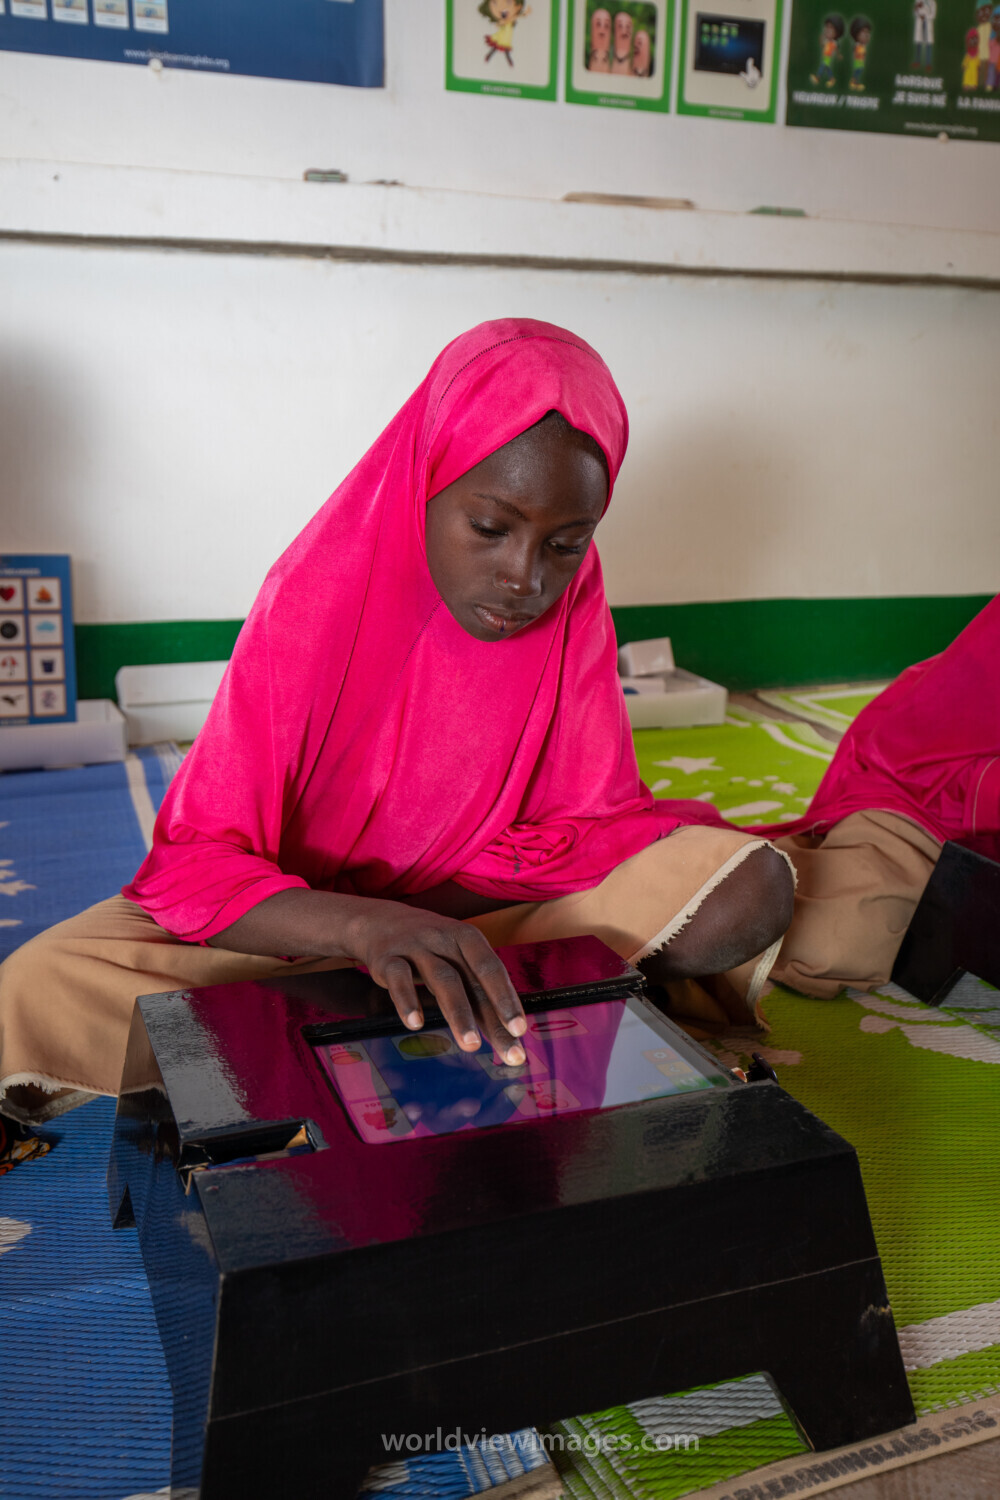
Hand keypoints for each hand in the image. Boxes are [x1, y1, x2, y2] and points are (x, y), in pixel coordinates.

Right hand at [348, 900, 526, 1063]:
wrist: (378, 921)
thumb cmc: (429, 947)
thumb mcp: (455, 958)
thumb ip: (476, 990)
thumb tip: (507, 1031)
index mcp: (467, 938)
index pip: (492, 968)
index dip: (507, 999)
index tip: (520, 1030)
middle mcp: (444, 939)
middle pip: (472, 977)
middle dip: (491, 1013)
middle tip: (507, 1048)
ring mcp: (416, 947)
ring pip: (442, 979)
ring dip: (459, 1013)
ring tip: (471, 1045)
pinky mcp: (387, 959)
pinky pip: (399, 978)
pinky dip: (408, 1000)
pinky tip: (416, 1024)